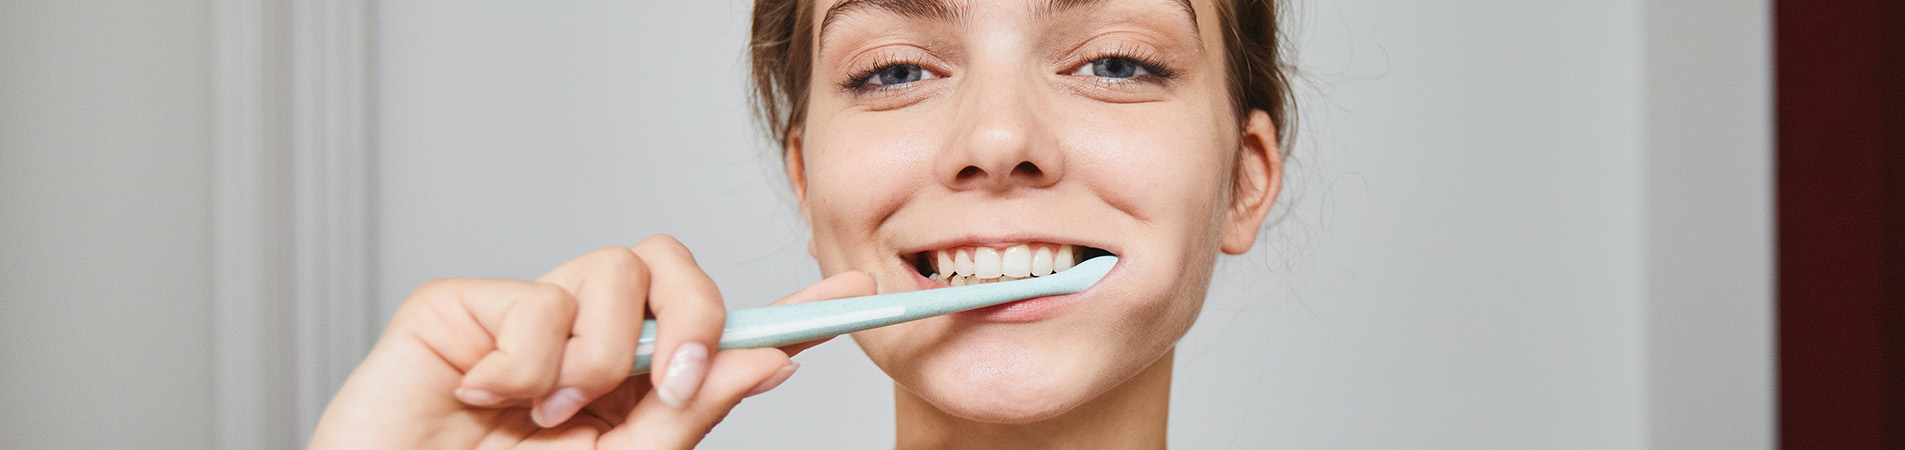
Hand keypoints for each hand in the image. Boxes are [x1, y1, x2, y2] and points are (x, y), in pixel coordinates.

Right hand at [309, 235, 876, 448]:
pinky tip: (486, 398)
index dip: (790, 309)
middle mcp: (590, 347)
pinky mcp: (467, 306)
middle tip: (670, 383)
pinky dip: (523, 362)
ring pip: (615, 270)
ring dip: (595, 355)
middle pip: (676, 271)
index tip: (856, 296)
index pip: (723, 334)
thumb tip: (768, 359)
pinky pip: (535, 296)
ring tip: (548, 414)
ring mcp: (530, 321)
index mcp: (635, 391)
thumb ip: (687, 413)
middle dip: (695, 316)